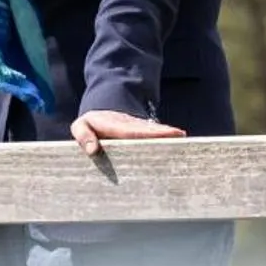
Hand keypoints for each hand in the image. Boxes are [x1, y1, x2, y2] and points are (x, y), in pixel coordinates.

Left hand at [70, 110, 185, 156]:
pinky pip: (156, 136)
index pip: (133, 131)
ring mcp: (140, 129)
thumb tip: (92, 150)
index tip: (161, 133)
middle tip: (180, 135)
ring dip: (169, 136)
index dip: (147, 132)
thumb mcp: (81, 126)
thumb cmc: (90, 124)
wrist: (101, 115)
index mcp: (115, 127)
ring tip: (184, 140)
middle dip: (164, 133)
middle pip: (149, 130)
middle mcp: (131, 127)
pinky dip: (167, 139)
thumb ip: (83, 136)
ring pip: (155, 133)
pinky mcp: (145, 133)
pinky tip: (181, 143)